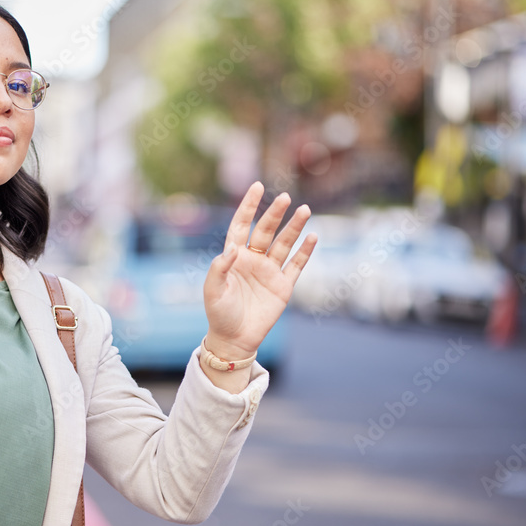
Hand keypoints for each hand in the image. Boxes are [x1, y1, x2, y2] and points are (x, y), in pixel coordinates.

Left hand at [203, 182, 316, 362]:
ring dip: (294, 228)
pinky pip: (296, 265)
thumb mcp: (213, 290)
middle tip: (284, 197)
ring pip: (284, 244)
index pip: (242, 225)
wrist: (234, 339)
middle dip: (275, 214)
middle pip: (266, 231)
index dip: (248, 206)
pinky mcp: (283, 286)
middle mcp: (253, 260)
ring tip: (304, 210)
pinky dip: (305, 252)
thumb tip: (233, 248)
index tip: (256, 186)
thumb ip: (219, 268)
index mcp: (234, 257)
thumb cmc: (219, 313)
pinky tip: (313, 237)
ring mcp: (270, 272)